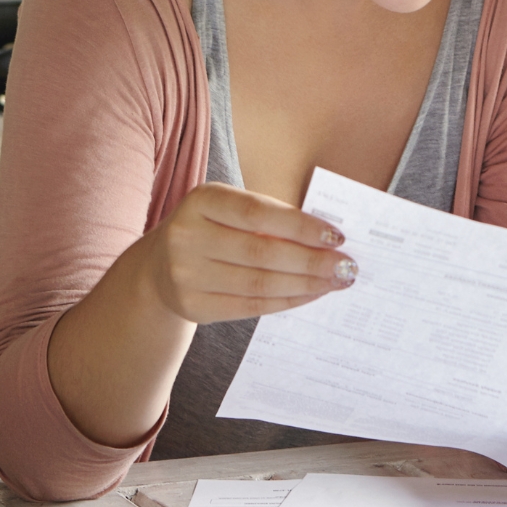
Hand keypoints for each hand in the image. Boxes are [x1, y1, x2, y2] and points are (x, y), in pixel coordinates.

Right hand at [143, 182, 356, 323]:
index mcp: (201, 200)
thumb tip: (328, 237)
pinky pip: (250, 306)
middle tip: (347, 266)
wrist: (158, 268)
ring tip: (335, 281)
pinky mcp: (192, 306)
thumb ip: (269, 217)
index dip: (301, 226)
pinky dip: (287, 300)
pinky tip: (311, 294)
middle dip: (312, 261)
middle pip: (262, 252)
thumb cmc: (211, 231)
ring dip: (306, 284)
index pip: (258, 213)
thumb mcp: (229, 210)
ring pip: (259, 283)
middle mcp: (187, 236)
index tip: (337, 236)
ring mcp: (186, 274)